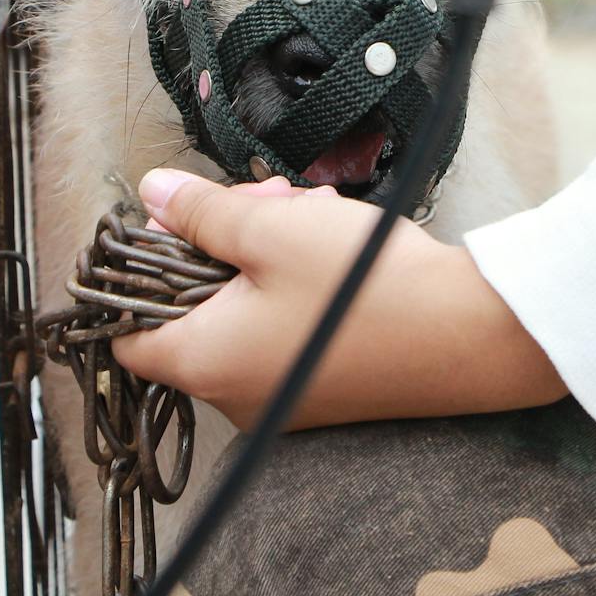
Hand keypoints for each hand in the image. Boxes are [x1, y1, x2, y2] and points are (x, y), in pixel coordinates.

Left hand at [112, 169, 566, 430]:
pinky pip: (283, 332)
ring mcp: (281, 401)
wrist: (469, 335)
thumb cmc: (362, 286)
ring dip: (266, 255)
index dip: (135, 277)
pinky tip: (333, 245)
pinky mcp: (323, 392)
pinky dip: (295, 286)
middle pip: (194, 310)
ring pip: (244, 313)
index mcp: (204, 362)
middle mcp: (235, 396)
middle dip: (221, 243)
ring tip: (312, 213)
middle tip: (263, 199)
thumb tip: (152, 195)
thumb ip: (201, 214)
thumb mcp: (270, 230)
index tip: (168, 229)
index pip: (126, 334)